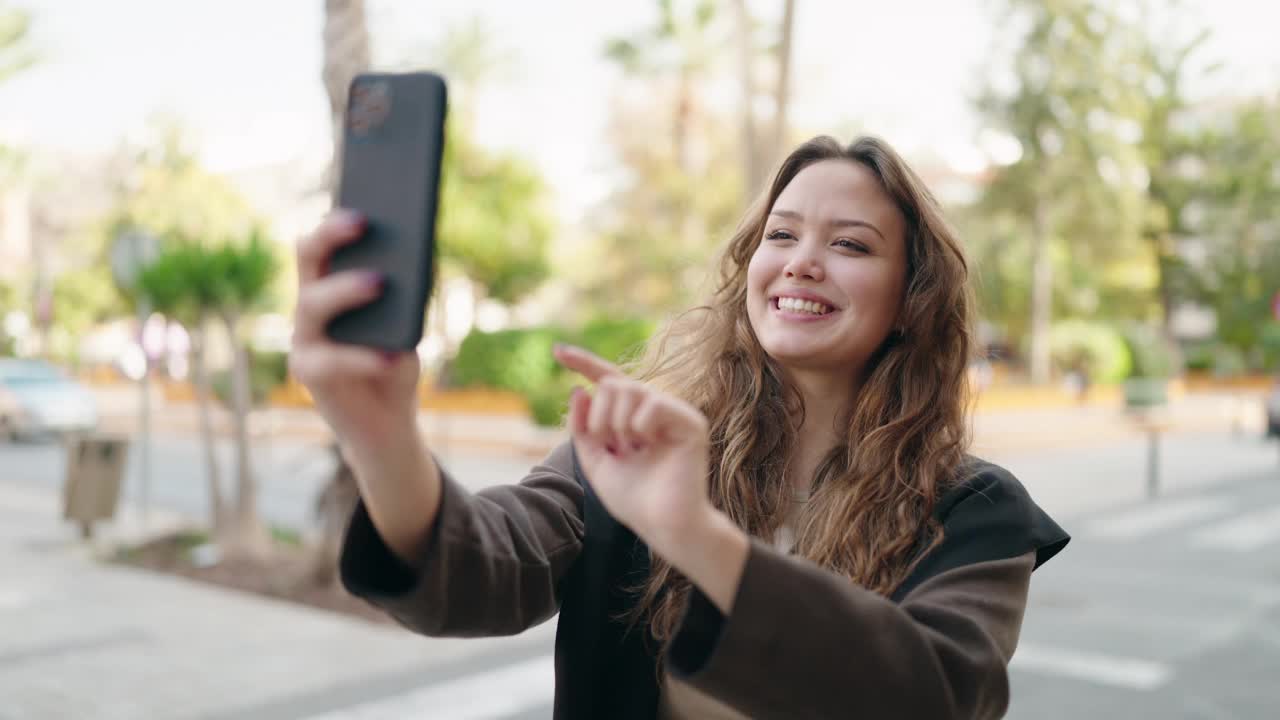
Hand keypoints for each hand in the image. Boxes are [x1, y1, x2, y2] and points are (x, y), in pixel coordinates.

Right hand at [289, 210, 420, 452]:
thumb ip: (405, 295)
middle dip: (332, 234)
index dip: (338, 216)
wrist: (386, 423)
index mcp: (330, 284)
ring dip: (345, 289)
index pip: (325, 240)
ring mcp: (304, 338)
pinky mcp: (308, 373)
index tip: (365, 199)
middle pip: (309, 258)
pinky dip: (364, 356)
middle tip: (365, 222)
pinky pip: (331, 358)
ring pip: (311, 302)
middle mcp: (309, 305)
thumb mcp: (407, 324)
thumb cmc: (394, 362)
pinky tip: (392, 354)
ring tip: (380, 281)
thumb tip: (414, 257)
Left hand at [554, 344, 713, 551]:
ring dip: (616, 422)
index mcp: (633, 417)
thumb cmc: (633, 499)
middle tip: (612, 445)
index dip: (584, 363)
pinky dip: (640, 425)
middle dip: (599, 417)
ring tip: (630, 448)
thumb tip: (578, 390)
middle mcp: (654, 410)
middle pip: (613, 384)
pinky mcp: (690, 422)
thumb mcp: (595, 462)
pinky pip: (653, 404)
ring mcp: (674, 414)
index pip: (608, 381)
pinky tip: (648, 444)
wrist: (662, 525)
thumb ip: (582, 428)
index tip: (557, 351)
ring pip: (629, 389)